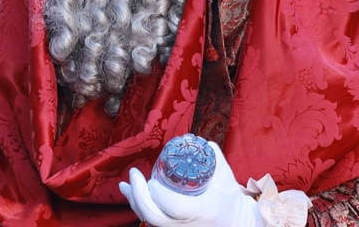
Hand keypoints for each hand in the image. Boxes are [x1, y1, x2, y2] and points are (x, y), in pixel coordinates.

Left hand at [119, 140, 261, 226]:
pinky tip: (131, 195)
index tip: (152, 180)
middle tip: (133, 175)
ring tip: (125, 184)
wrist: (233, 223)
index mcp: (202, 211)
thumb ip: (212, 156)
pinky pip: (150, 221)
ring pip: (149, 220)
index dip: (160, 195)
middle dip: (139, 195)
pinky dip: (139, 207)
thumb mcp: (225, 176)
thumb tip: (195, 140)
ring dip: (134, 201)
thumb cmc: (229, 201)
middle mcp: (186, 225)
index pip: (175, 207)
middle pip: (154, 216)